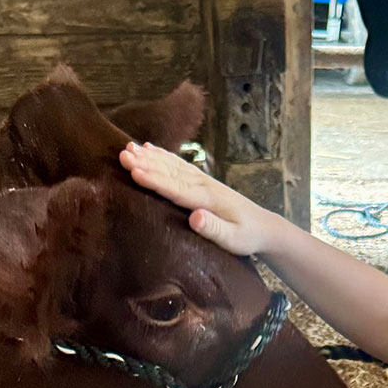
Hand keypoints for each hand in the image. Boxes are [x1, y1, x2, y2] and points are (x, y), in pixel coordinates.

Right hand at [118, 141, 276, 255]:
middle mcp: (203, 185)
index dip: (155, 179)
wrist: (264, 227)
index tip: (134, 170)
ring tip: (128, 147)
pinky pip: (178, 165)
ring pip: (172, 166)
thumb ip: (214, 229)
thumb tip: (194, 217)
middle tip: (122, 154)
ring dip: (150, 157)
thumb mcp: (233, 240)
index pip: (176, 188)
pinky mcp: (201, 182)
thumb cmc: (247, 237)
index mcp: (207, 199)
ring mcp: (202, 181)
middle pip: (170, 172)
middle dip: (146, 163)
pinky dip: (162, 156)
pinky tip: (149, 148)